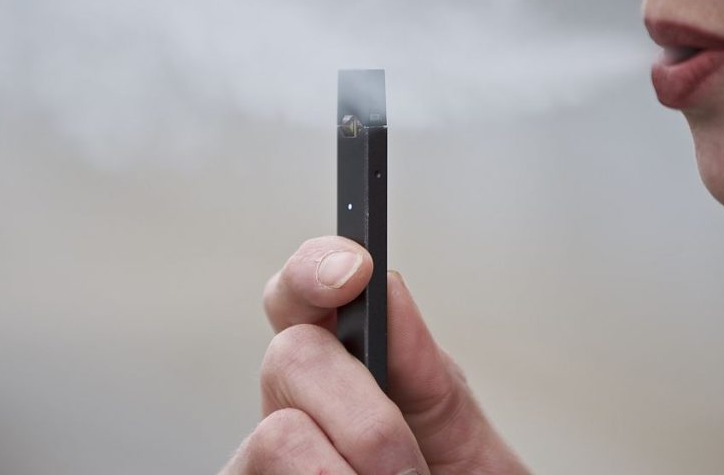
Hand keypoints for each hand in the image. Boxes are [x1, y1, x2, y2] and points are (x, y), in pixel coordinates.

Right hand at [220, 236, 530, 473]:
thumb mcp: (465, 448)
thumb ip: (428, 375)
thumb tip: (388, 287)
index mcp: (344, 381)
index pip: (300, 299)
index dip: (314, 269)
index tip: (353, 273)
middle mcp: (290, 417)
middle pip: (290, 357)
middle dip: (367, 418)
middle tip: (409, 474)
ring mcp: (258, 470)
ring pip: (276, 437)